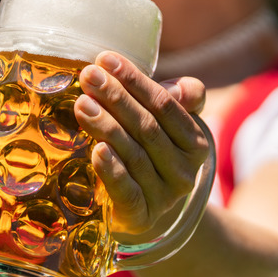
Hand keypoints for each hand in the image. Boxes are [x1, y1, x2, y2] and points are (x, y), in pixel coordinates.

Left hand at [74, 51, 208, 233]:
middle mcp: (184, 170)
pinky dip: (112, 170)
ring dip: (107, 127)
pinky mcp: (140, 217)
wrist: (141, 215)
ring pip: (134, 155)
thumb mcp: (162, 127)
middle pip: (147, 127)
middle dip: (116, 98)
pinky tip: (97, 151)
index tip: (105, 59)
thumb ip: (173, 102)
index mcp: (195, 142)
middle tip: (88, 76)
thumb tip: (181, 87)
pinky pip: (126, 191)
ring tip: (82, 105)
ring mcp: (163, 196)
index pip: (165, 105)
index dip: (135, 81)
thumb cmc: (146, 157)